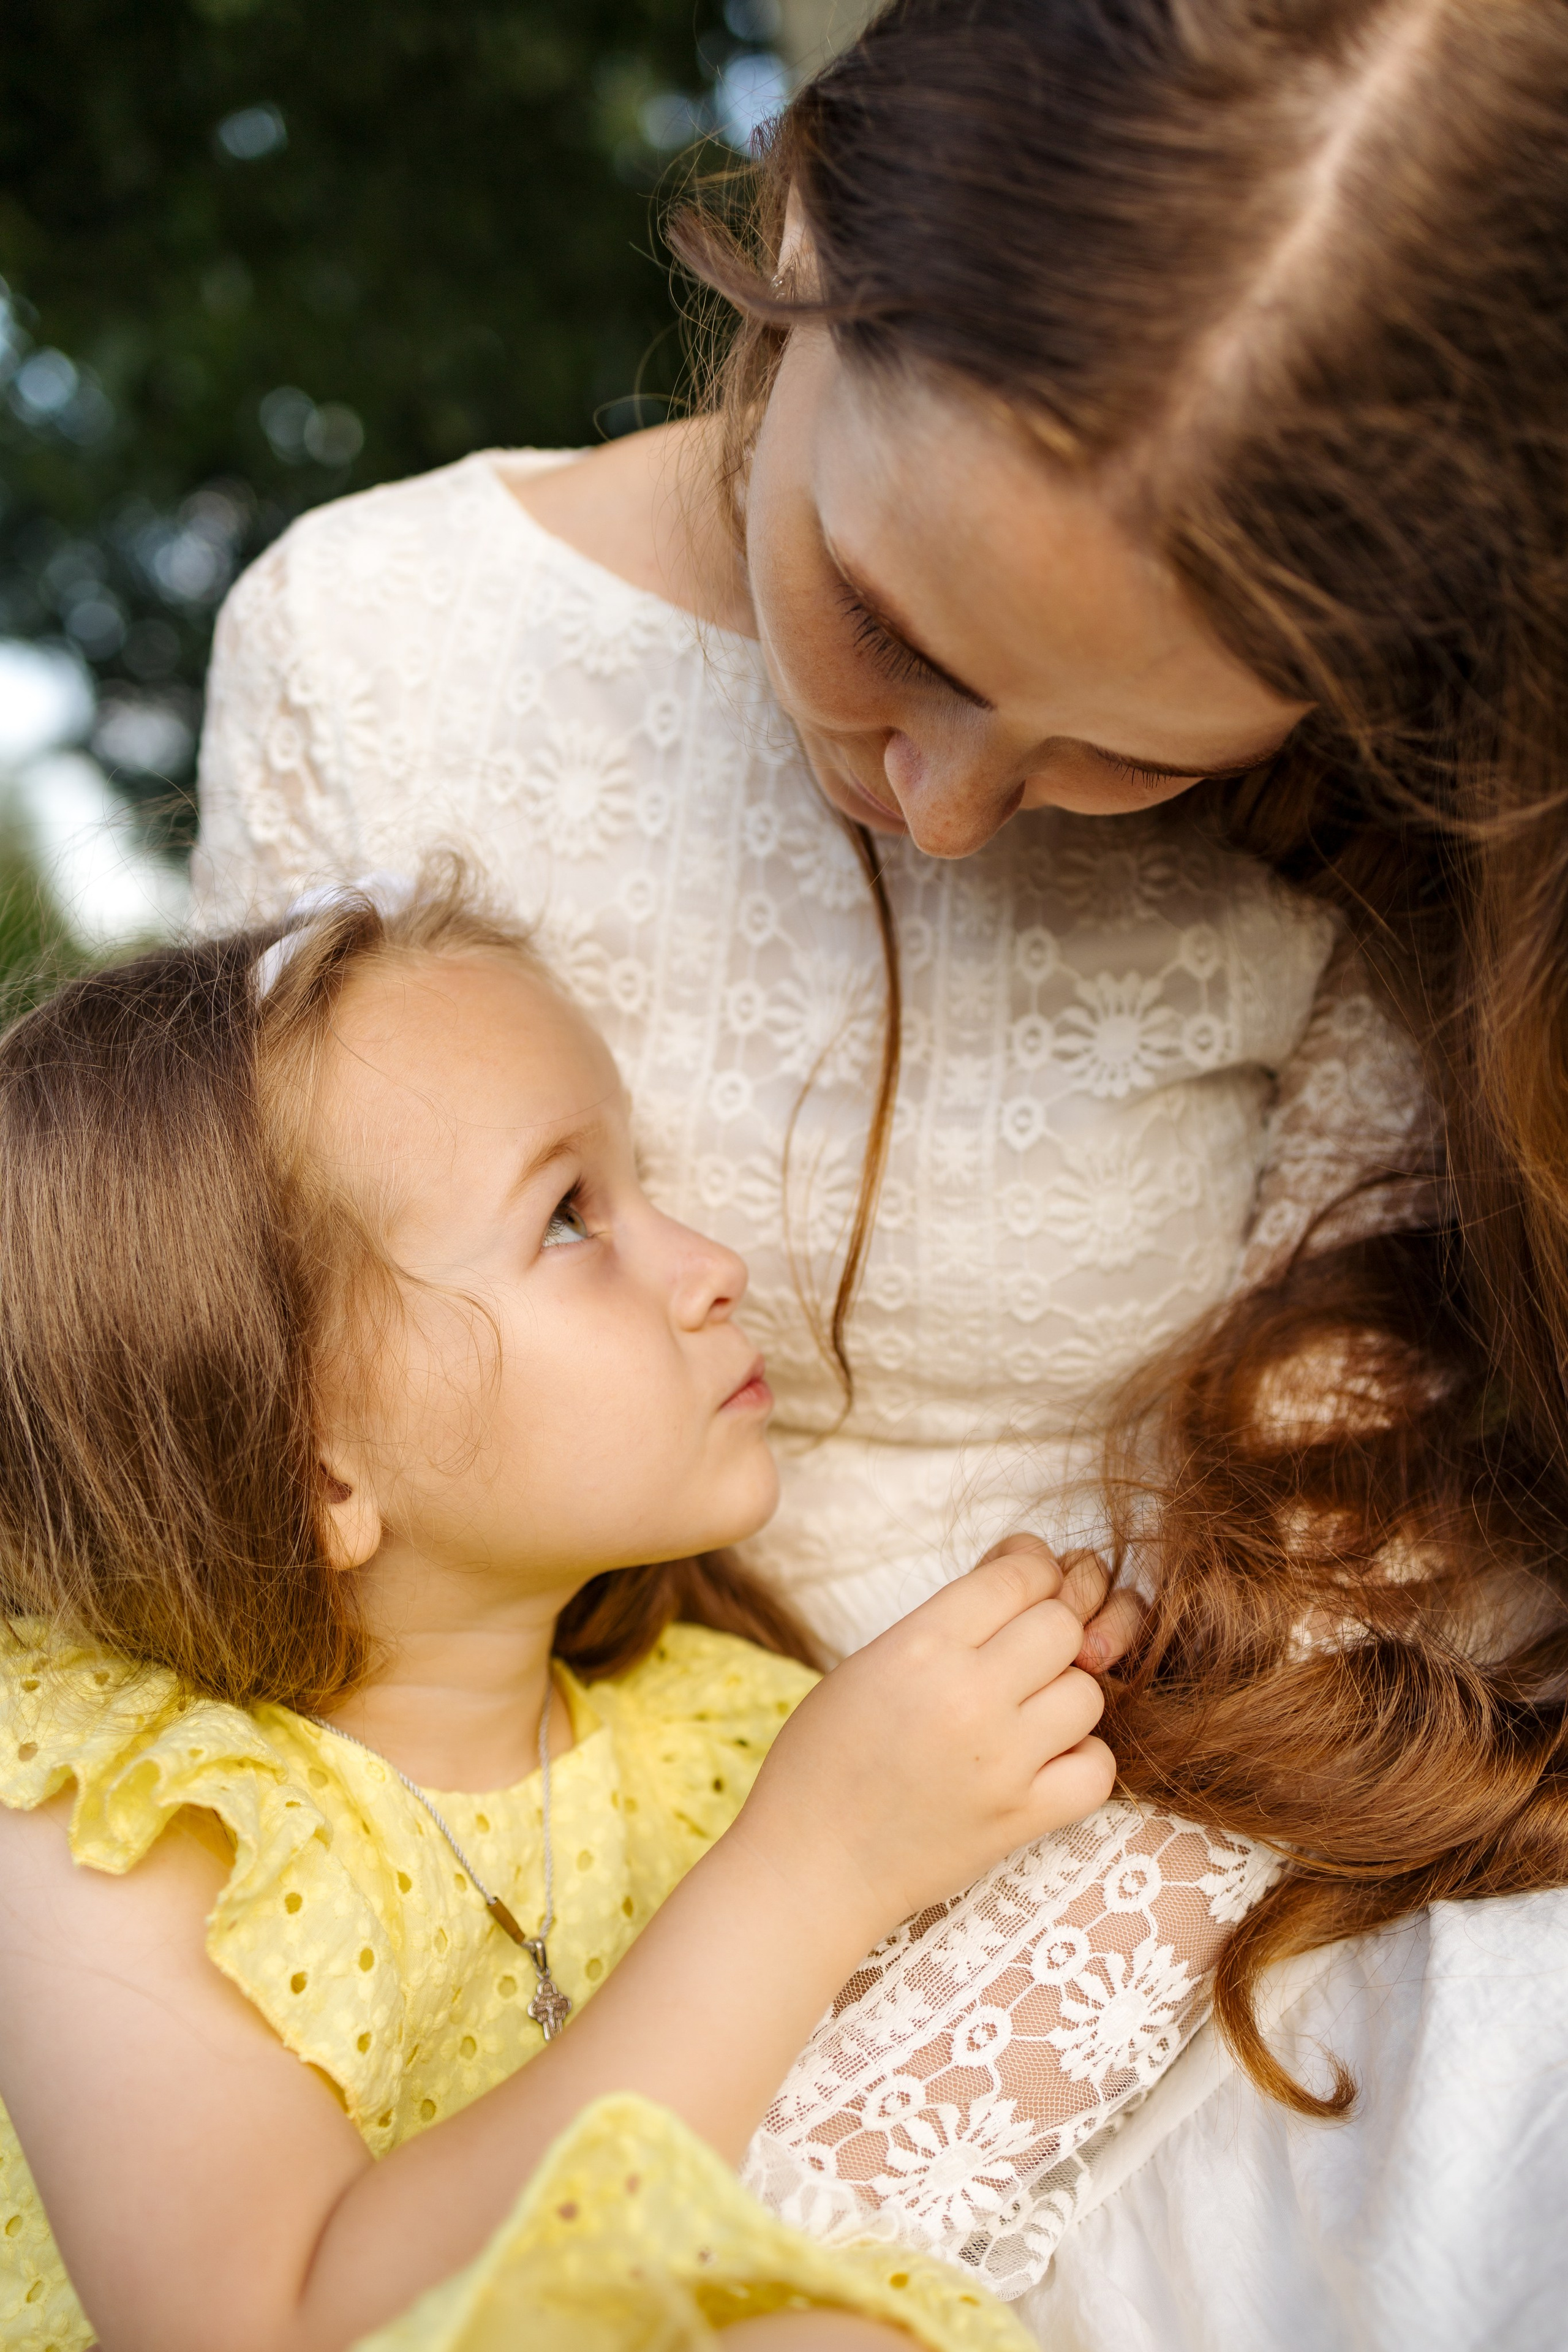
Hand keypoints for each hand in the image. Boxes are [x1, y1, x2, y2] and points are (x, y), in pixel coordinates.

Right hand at [739, 1536, 1115, 1938]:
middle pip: (1063, 1627)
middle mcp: (969, 1696)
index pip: (1021, 1575)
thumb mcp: (868, 1661)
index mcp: (922, 1645)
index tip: (1026, 1586)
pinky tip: (1045, 1759)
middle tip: (1021, 1654)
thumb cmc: (825, 1758)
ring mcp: (1002, 1761)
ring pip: (1088, 1693)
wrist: (810, 1865)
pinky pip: (1097, 1769)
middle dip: (1051, 1630)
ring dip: (1065, 1695)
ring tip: (1025, 1711)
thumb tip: (1020, 1568)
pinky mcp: (1021, 1818)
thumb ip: (945, 1619)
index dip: (1033, 1570)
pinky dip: (1082, 1760)